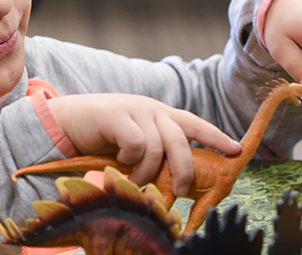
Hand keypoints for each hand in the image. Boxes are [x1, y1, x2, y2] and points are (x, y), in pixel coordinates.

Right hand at [47, 93, 240, 195]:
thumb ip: (155, 150)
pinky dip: (129, 160)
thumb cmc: (102, 137)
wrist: (66, 122)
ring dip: (146, 172)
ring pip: (157, 149)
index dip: (216, 137)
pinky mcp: (117, 115)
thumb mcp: (134, 141)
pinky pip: (136, 145)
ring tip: (133, 177)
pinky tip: (119, 161)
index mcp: (160, 114)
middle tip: (178, 191)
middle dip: (183, 171)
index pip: (194, 124)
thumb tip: (177, 180)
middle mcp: (152, 109)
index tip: (235, 150)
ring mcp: (135, 109)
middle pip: (181, 141)